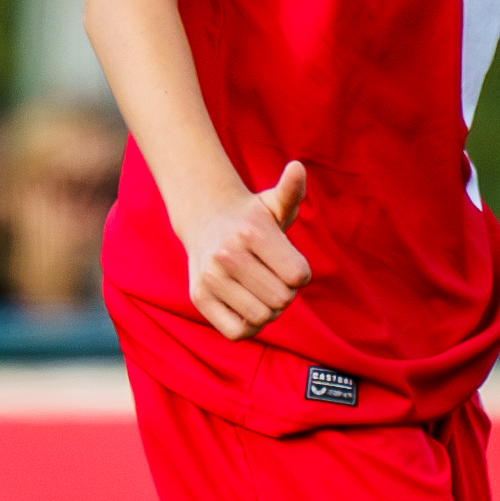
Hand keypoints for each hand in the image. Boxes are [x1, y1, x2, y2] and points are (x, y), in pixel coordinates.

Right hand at [182, 160, 312, 337]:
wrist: (206, 220)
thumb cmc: (252, 217)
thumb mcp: (274, 203)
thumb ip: (291, 191)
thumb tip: (297, 168)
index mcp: (252, 232)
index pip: (299, 276)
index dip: (300, 274)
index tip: (288, 263)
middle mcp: (227, 255)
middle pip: (283, 300)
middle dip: (286, 292)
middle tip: (273, 277)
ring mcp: (210, 277)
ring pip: (262, 317)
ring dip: (269, 309)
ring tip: (260, 289)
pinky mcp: (199, 297)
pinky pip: (238, 332)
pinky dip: (249, 325)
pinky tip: (248, 305)